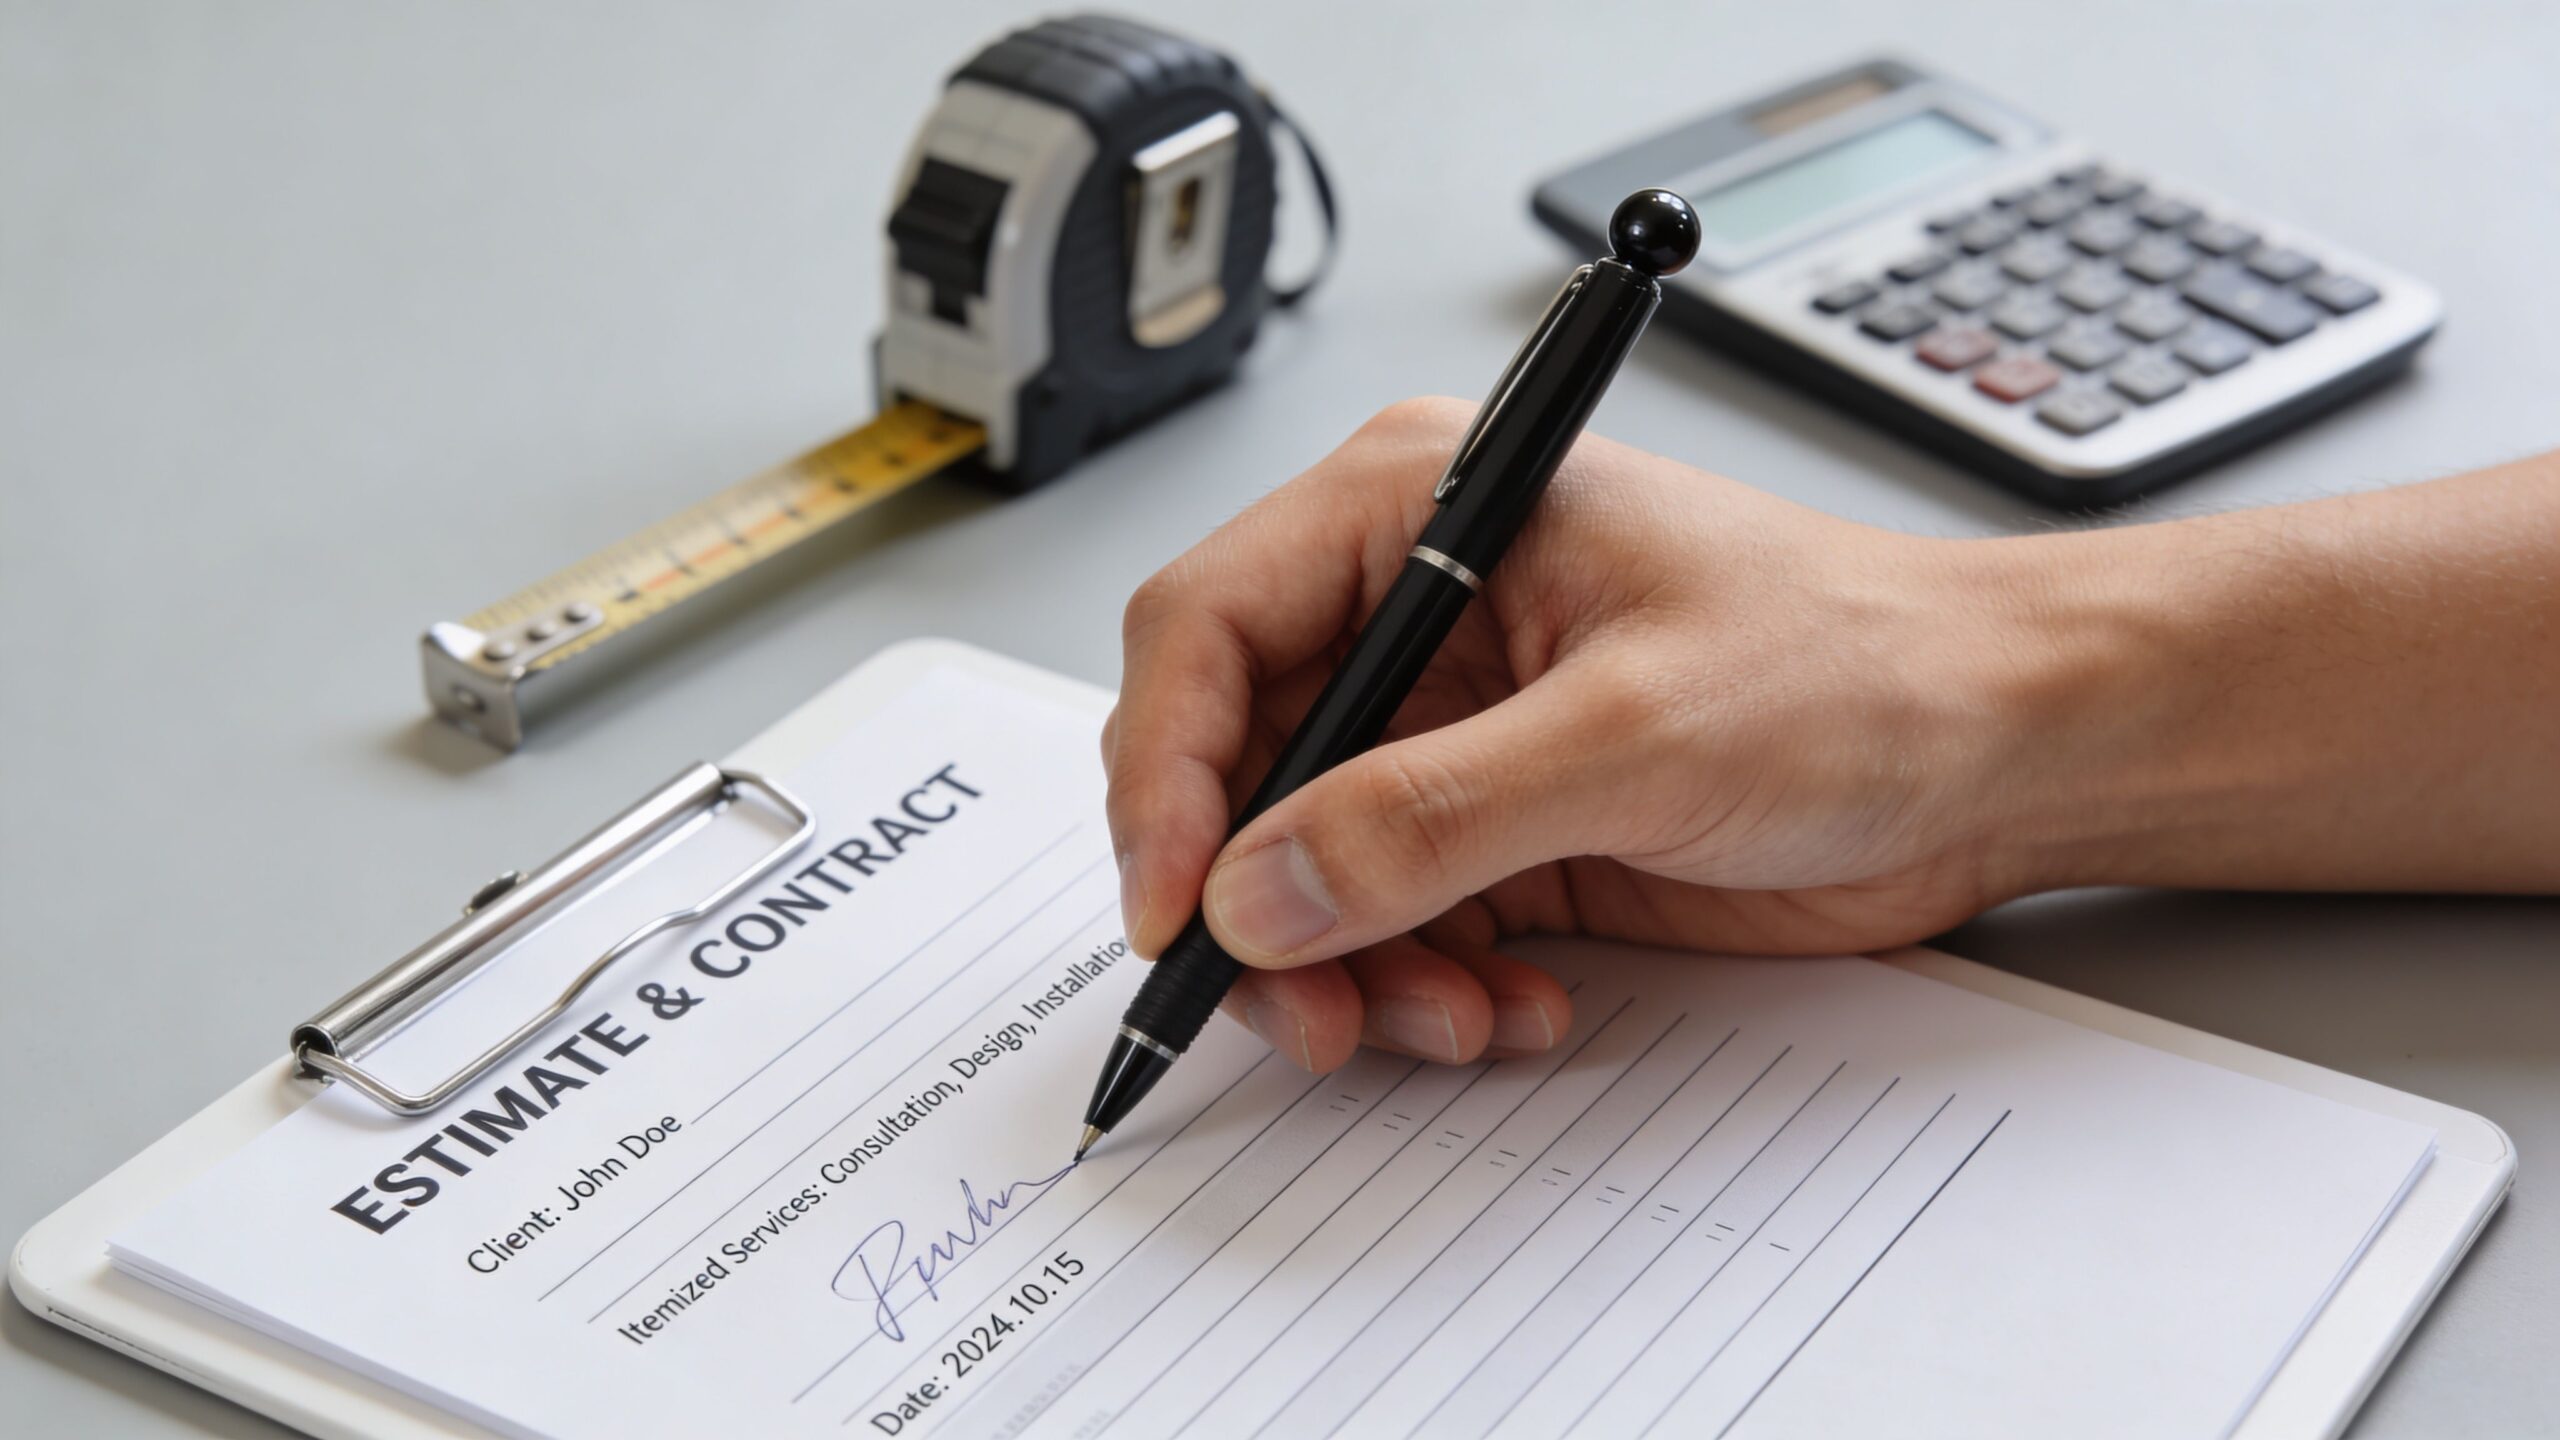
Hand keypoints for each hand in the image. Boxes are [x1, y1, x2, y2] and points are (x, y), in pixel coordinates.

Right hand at [1101, 398, 2061, 1071]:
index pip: (1207, 629)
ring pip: (1300, 872)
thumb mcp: (1639, 732)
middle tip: (1302, 1007)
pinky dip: (1423, 990)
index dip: (1165, 773)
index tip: (1181, 907)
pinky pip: (1390, 928)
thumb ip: (1433, 816)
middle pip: (1234, 767)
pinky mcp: (1495, 828)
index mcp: (1421, 510)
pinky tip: (1511, 1007)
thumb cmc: (1865, 665)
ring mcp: (1452, 730)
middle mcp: (1416, 614)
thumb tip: (1260, 890)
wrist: (2000, 753)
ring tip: (1446, 1016)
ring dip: (1348, 970)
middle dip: (1258, 903)